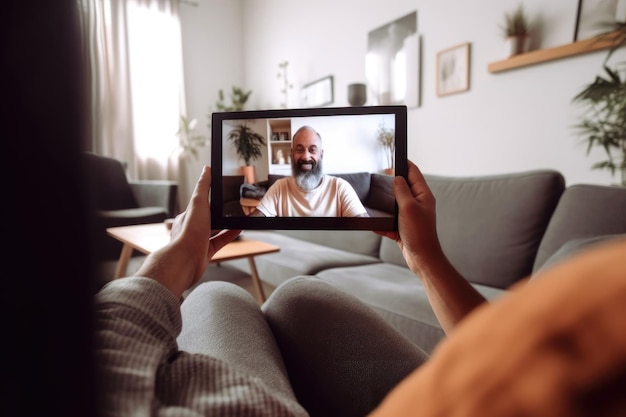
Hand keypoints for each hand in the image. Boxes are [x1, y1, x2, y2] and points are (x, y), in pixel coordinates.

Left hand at [135, 166, 240, 297]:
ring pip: (215, 230)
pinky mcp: (205, 252)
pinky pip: (220, 242)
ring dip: (226, 224)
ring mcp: (199, 241)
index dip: (210, 197)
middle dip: (219, 212)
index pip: (200, 203)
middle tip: (233, 206)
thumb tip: (207, 170)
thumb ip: (203, 187)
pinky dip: (230, 235)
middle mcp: (192, 228)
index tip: (222, 192)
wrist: (186, 261)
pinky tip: (239, 230)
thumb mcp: (198, 203)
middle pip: (208, 217)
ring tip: (239, 217)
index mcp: (187, 215)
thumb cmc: (189, 233)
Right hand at [377, 160, 444, 275]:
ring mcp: (411, 216)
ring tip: (376, 201)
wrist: (421, 258)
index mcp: (423, 195)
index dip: (404, 163)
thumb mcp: (408, 207)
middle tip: (380, 177)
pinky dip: (383, 224)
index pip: (414, 173)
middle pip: (403, 187)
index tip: (394, 157)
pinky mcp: (403, 228)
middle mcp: (418, 204)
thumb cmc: (419, 233)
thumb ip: (402, 191)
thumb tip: (396, 177)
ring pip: (395, 205)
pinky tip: (376, 226)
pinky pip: (390, 222)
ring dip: (386, 205)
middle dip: (391, 183)